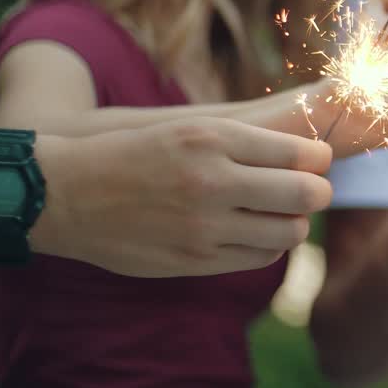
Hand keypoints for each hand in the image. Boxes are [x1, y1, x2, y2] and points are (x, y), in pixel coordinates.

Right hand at [33, 117, 332, 277]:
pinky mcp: (195, 259)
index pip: (304, 154)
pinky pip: (261, 257)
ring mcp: (204, 225)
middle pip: (307, 194)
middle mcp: (212, 181)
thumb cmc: (140, 154)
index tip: (314, 162)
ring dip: (294, 223)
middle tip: (310, 190)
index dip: (319, 160)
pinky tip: (253, 232)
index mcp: (214, 138)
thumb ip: (252, 143)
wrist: (68, 194)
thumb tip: (316, 162)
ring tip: (278, 212)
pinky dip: (268, 245)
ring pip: (290, 232)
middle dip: (317, 192)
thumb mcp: (192, 128)